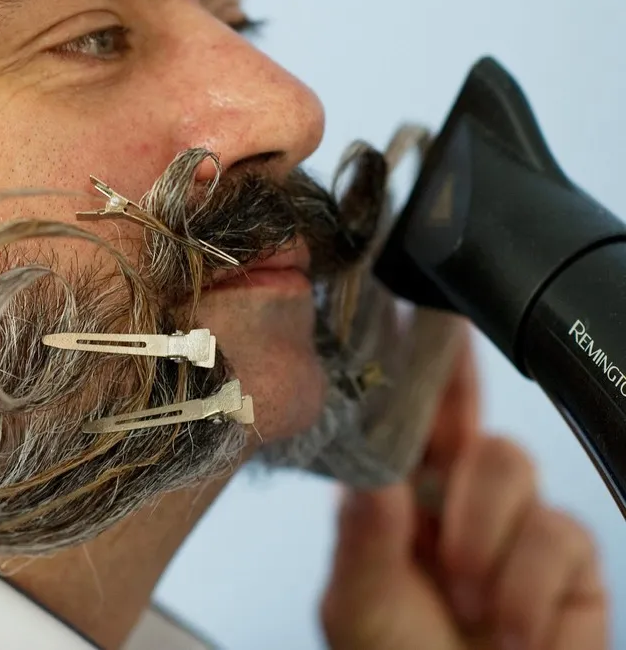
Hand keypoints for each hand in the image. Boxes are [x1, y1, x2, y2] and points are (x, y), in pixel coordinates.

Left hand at [319, 328, 608, 649]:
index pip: (418, 417)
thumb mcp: (359, 602)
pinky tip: (510, 630)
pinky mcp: (572, 566)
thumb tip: (375, 478)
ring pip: (517, 471)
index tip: (424, 312)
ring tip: (468, 601)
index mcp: (403, 496)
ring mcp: (519, 529)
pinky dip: (527, 591)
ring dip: (486, 546)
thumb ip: (363, 539)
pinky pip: (562, 537)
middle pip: (481, 434)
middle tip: (441, 552)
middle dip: (464, 489)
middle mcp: (462, 501)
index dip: (428, 366)